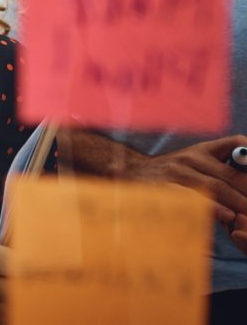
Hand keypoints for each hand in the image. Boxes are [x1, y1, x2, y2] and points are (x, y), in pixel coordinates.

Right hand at [124, 135, 246, 225]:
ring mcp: (176, 172)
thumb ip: (219, 168)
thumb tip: (243, 189)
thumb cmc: (167, 173)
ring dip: (237, 203)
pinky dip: (212, 208)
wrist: (127, 173)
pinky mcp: (164, 187)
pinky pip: (192, 198)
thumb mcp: (193, 162)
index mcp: (202, 150)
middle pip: (230, 176)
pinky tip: (226, 216)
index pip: (236, 145)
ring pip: (215, 187)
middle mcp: (190, 158)